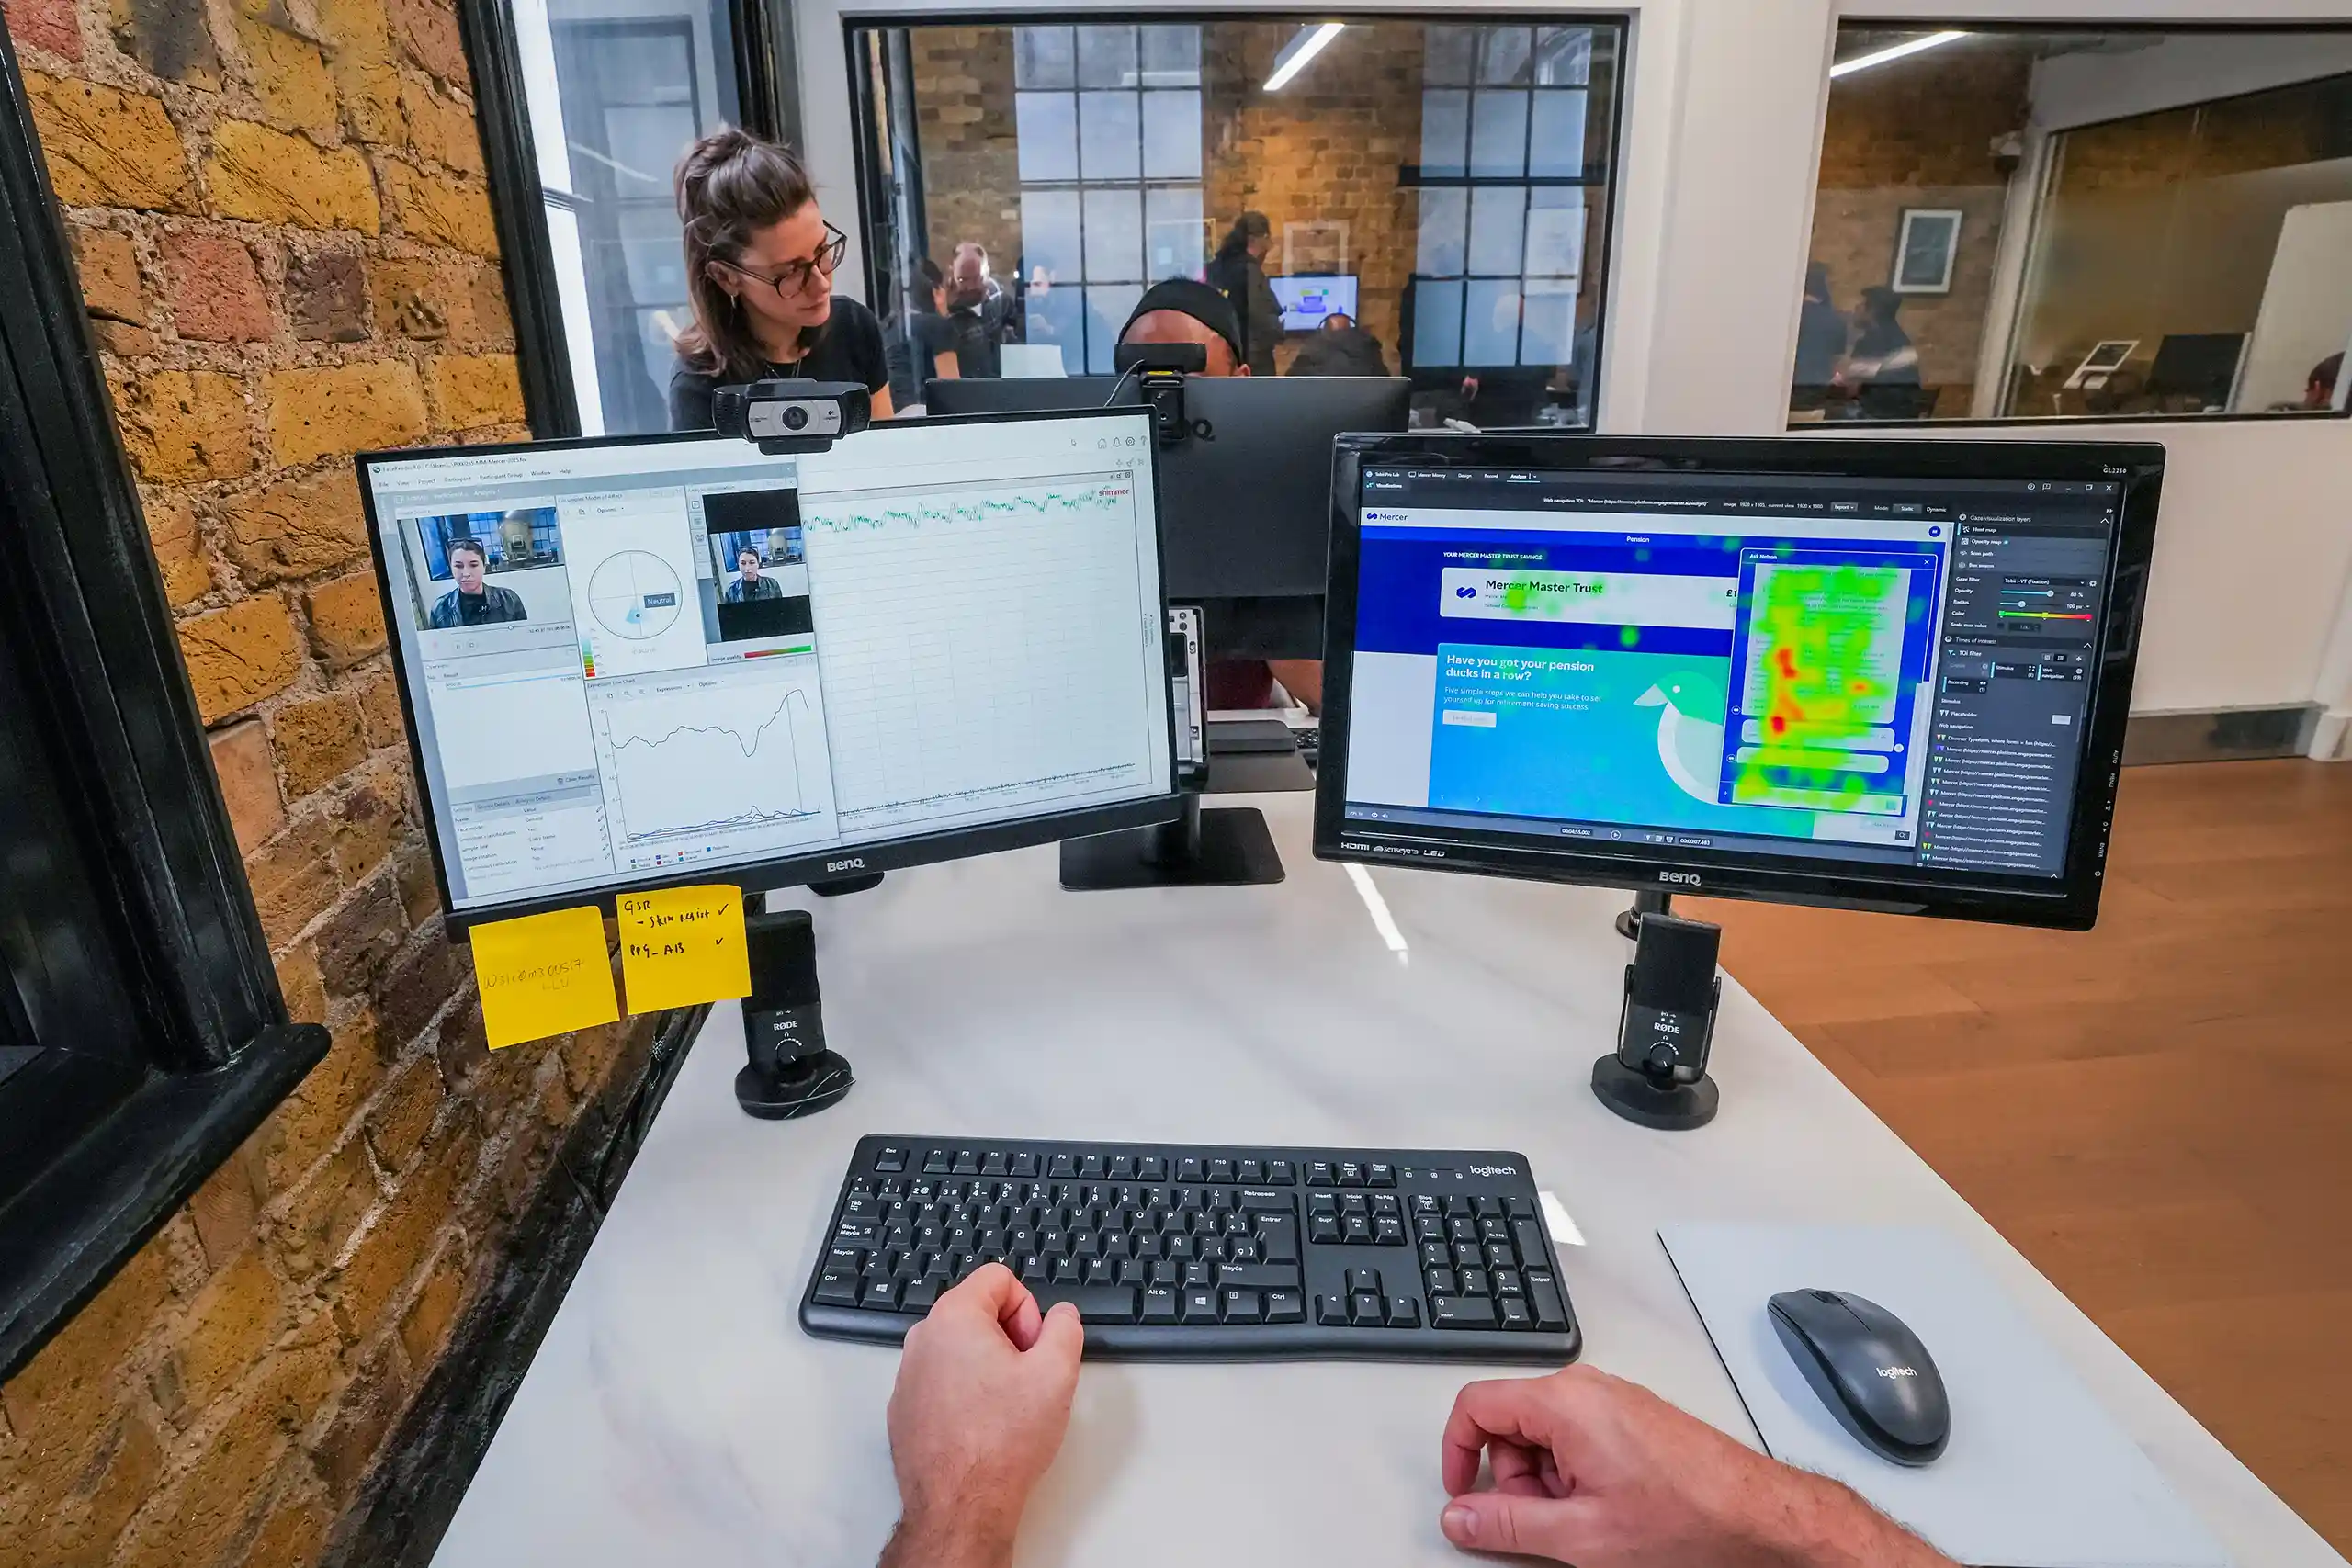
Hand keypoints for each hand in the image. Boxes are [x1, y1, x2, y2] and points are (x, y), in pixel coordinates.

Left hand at [878, 1264, 1082, 1567]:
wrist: (960, 1505)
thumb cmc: (1001, 1443)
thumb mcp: (1057, 1372)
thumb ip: (1065, 1327)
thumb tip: (1061, 1316)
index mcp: (954, 1317)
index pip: (999, 1278)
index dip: (1029, 1310)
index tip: (1034, 1347)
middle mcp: (923, 1339)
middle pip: (978, 1311)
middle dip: (1009, 1337)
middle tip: (1026, 1378)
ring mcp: (908, 1375)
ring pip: (959, 1348)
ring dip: (987, 1367)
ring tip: (1005, 1408)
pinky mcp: (905, 1408)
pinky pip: (941, 1381)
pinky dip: (963, 1394)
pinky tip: (981, 1427)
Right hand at [1438, 1365, 1952, 1566]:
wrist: (1756, 1514)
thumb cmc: (1686, 1516)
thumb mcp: (1579, 1534)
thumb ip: (1506, 1523)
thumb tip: (1461, 1517)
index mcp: (1564, 1402)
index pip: (1475, 1405)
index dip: (1456, 1452)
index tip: (1463, 1494)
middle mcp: (1587, 1388)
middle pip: (1509, 1421)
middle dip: (1511, 1475)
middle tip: (1541, 1521)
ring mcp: (1612, 1399)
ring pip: (1544, 1433)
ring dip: (1547, 1479)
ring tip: (1586, 1518)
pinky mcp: (1632, 1416)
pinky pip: (1577, 1436)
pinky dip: (1576, 1473)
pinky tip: (1606, 1507)